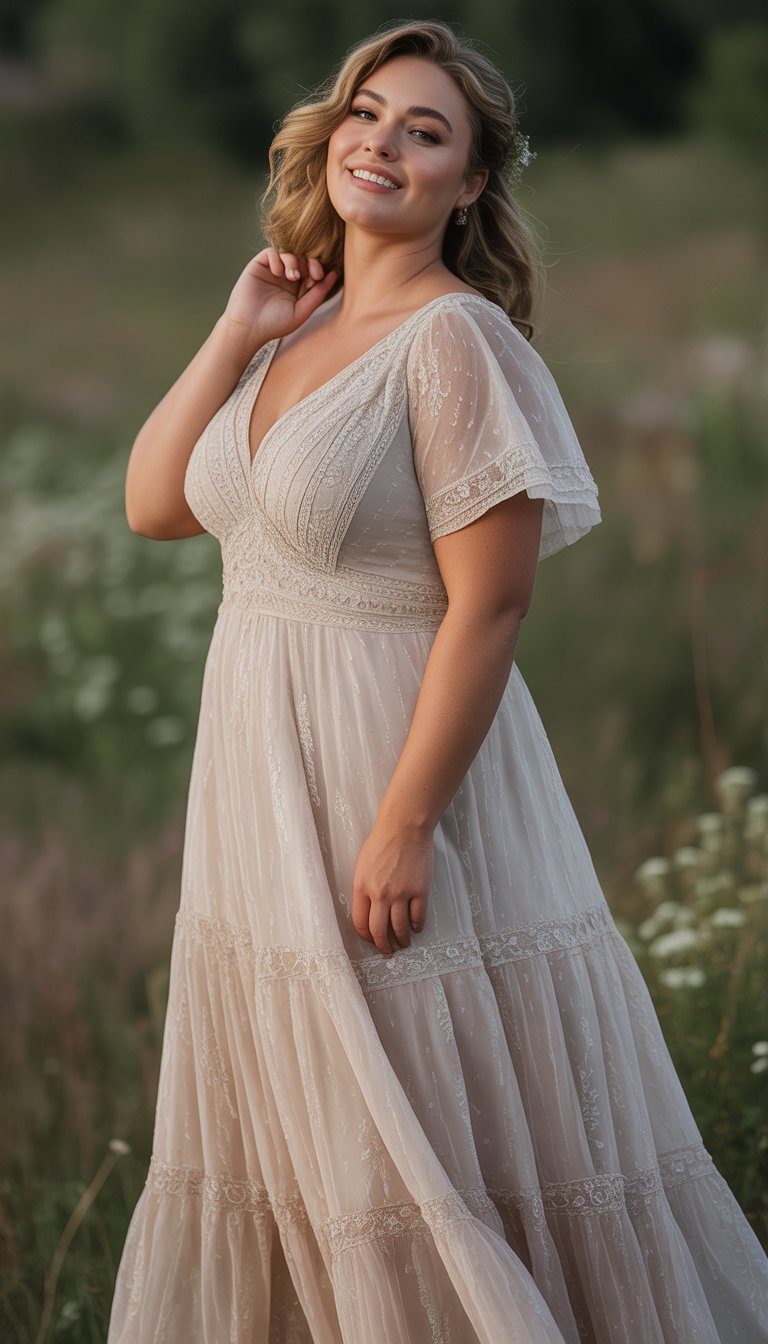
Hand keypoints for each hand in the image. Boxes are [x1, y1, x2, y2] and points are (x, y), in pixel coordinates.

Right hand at [221, 248, 337, 352]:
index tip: (318, 277)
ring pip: (289, 254)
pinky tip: (276, 273)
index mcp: (298, 290)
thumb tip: (334, 274)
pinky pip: (272, 252)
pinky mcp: (258, 266)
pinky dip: (277, 259)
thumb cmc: (274, 324)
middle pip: (303, 259)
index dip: (318, 269)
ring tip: (291, 277)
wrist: (248, 327)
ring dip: (294, 261)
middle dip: (309, 263)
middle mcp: (285, 278)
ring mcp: (272, 272)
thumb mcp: (301, 311)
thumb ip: (318, 294)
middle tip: (311, 274)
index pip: (312, 271)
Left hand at [351, 820, 433, 957]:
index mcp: (362, 887)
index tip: (372, 941)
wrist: (405, 826)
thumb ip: (364, 887)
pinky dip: (417, 926)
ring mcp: (401, 893)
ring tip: (404, 943)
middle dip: (383, 946)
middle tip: (388, 952)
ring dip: (402, 940)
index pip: (360, 923)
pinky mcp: (420, 890)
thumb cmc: (383, 840)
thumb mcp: (363, 864)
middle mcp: (380, 894)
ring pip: (400, 928)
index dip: (366, 937)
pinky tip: (416, 928)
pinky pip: (418, 916)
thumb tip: (369, 909)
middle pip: (379, 931)